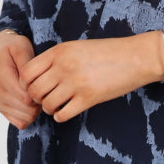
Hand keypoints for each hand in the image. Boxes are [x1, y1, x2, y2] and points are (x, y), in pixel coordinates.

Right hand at [0, 31, 39, 128]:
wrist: (0, 50)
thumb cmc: (14, 48)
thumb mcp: (22, 48)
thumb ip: (27, 65)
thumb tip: (31, 84)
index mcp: (2, 78)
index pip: (27, 98)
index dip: (40, 94)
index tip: (43, 83)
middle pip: (27, 111)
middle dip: (39, 103)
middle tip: (43, 90)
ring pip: (25, 119)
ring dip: (35, 110)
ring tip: (37, 95)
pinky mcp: (0, 108)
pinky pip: (20, 123)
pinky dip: (28, 116)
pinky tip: (31, 103)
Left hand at [21, 34, 161, 122]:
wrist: (136, 57)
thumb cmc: (107, 52)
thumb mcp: (77, 47)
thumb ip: (56, 59)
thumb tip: (37, 77)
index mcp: (59, 51)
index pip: (27, 72)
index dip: (27, 83)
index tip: (36, 86)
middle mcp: (63, 67)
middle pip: (34, 91)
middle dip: (37, 98)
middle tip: (46, 98)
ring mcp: (75, 83)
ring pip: (46, 104)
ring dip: (49, 108)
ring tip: (58, 105)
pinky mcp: (88, 98)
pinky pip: (62, 115)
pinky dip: (60, 116)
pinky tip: (67, 111)